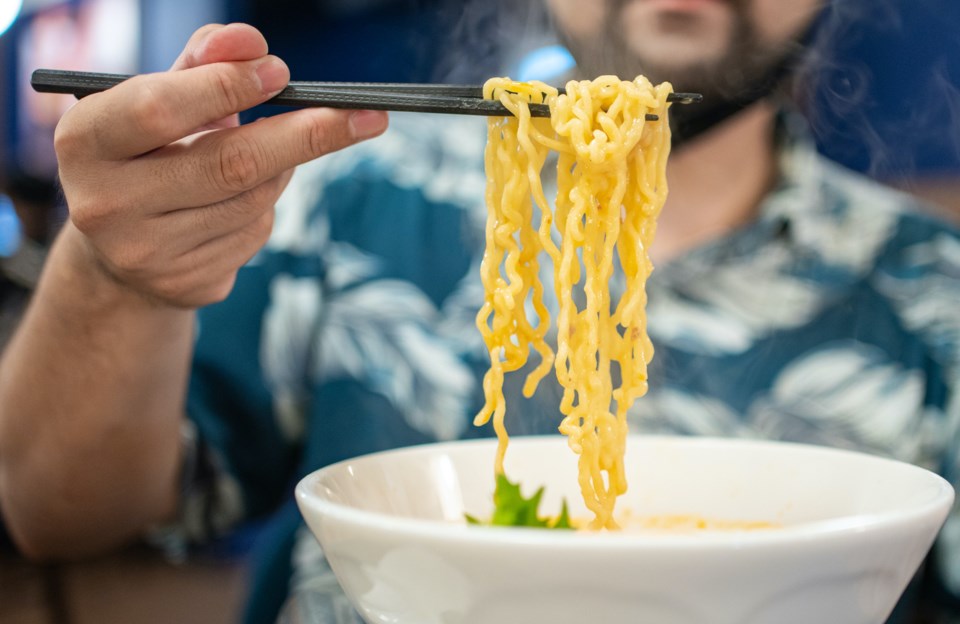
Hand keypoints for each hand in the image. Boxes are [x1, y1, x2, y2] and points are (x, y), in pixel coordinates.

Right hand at [54, 23, 387, 307]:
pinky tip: (240, 201)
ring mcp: (146, 255)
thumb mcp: (158, 99)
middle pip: (229, 164)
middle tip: (366, 115)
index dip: (225, 88)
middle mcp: (105, 204)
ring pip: (253, 201)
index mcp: (84, 142)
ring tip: (275, 152)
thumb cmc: (147, 153)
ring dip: (283, 169)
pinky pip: (254, 235)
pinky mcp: (186, 287)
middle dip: (306, 134)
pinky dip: (265, 209)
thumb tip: (251, 44)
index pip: (160, 109)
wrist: (118, 248)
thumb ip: (203, 63)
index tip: (280, 72)